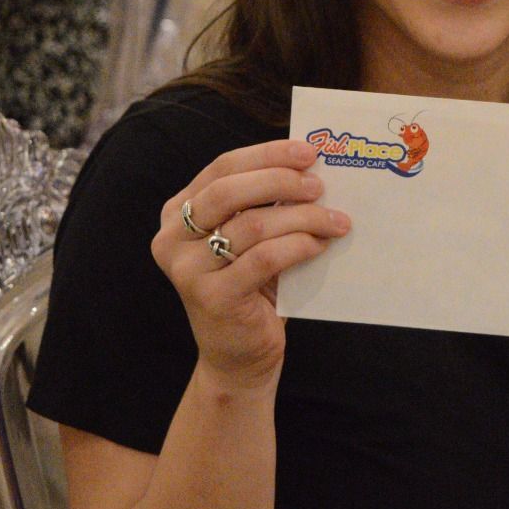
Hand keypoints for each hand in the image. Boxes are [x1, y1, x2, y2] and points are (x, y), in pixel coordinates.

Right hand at [151, 139, 349, 390]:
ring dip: (302, 217)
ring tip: (335, 221)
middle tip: (320, 185)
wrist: (239, 356)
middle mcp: (173, 239)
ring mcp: (188, 270)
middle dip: (282, 181)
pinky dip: (298, 246)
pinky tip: (320, 245)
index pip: (222, 167)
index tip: (309, 152)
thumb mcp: (250, 239)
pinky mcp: (212, 298)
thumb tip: (311, 168)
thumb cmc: (251, 288)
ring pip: (252, 225)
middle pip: (230, 190)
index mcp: (177, 213)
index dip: (267, 155)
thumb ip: (264, 204)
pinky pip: (263, 259)